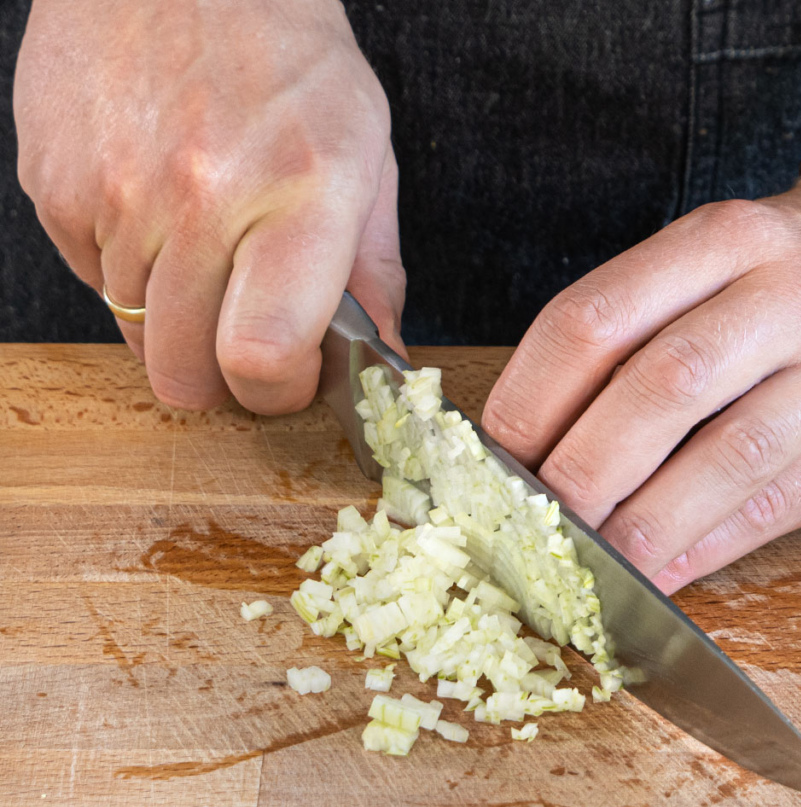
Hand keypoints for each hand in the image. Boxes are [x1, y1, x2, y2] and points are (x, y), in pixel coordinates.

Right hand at [14, 0, 403, 412]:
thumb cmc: (290, 60)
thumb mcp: (367, 155)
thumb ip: (374, 270)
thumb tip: (384, 360)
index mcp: (299, 195)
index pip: (260, 354)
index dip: (277, 391)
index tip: (292, 379)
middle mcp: (200, 199)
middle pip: (186, 370)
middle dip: (224, 379)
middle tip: (250, 341)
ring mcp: (116, 193)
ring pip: (134, 334)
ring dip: (175, 321)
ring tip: (210, 254)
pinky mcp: (55, 185)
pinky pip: (90, 281)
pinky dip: (128, 272)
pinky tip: (161, 216)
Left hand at [482, 158, 800, 593]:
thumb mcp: (731, 252)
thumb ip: (649, 321)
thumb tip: (542, 436)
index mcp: (732, 237)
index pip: (603, 316)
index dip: (533, 395)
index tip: (491, 456)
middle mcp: (797, 292)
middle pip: (665, 386)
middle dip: (583, 469)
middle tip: (531, 524)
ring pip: (731, 454)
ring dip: (647, 523)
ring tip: (590, 568)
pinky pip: (784, 502)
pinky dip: (713, 544)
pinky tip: (666, 574)